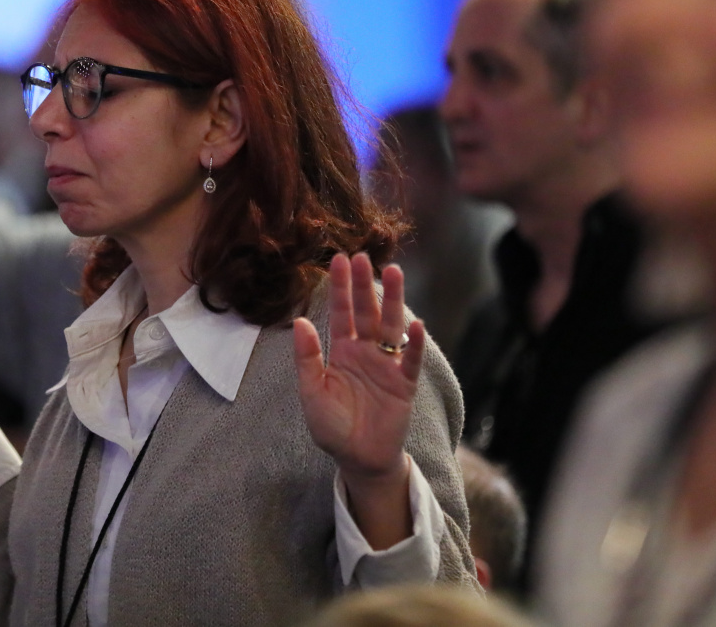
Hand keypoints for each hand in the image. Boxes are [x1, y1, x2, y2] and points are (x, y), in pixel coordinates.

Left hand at [292, 252, 424, 482]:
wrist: (358, 459)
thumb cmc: (332, 426)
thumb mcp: (312, 392)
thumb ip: (307, 358)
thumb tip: (299, 321)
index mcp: (341, 351)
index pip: (341, 312)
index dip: (341, 287)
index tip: (339, 259)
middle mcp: (365, 352)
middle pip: (367, 312)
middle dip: (365, 285)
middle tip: (364, 256)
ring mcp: (387, 365)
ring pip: (390, 327)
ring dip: (393, 301)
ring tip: (394, 272)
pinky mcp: (404, 384)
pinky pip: (410, 360)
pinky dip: (414, 343)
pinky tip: (416, 325)